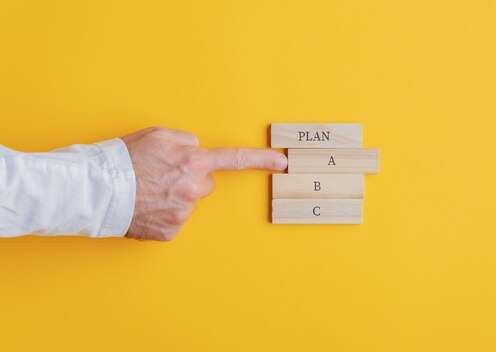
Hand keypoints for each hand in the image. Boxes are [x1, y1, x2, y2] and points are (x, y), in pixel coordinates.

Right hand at [121, 127, 287, 240]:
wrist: (96, 189)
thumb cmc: (124, 158)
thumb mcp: (156, 134)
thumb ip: (185, 140)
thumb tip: (197, 150)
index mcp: (193, 162)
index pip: (234, 159)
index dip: (260, 160)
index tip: (281, 162)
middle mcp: (193, 189)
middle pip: (204, 184)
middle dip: (189, 180)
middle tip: (161, 177)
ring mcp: (183, 213)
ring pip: (187, 203)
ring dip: (173, 198)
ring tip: (146, 192)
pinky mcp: (170, 232)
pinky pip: (173, 221)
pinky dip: (161, 215)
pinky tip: (144, 207)